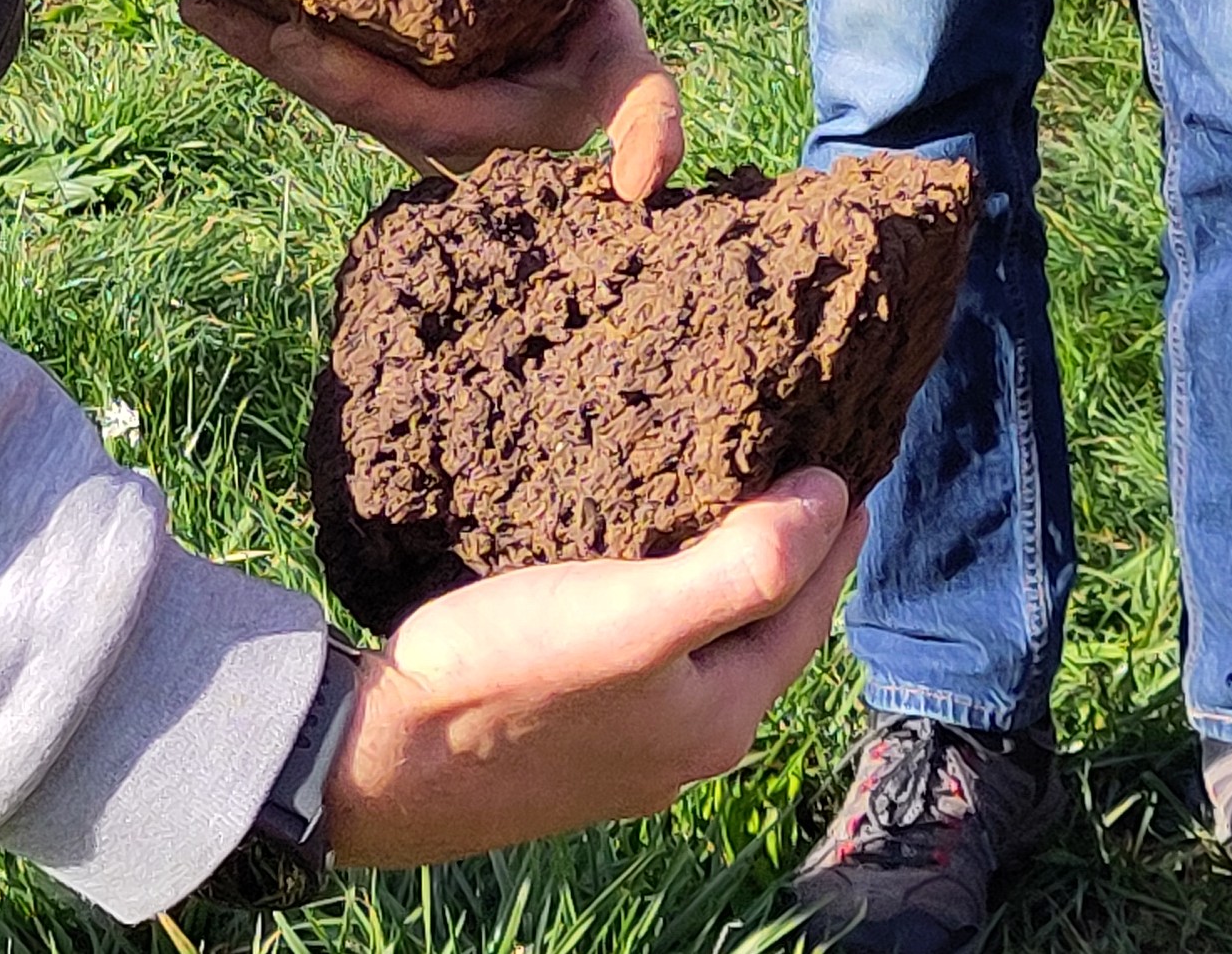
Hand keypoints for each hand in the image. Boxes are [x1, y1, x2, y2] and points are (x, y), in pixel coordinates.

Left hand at [181, 0, 674, 195]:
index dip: (645, 132)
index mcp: (593, 51)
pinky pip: (324, 78)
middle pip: (450, 119)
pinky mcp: (380, 94)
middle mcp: (517, 98)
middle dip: (372, 87)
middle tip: (303, 45)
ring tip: (218, 13)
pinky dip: (265, 40)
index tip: (637, 175)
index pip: (636, 97)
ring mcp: (443, 110)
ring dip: (294, 64)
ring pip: (368, 105)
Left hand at [182, 0, 683, 201]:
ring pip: (320, 82)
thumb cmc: (603, 37)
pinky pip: (316, 61)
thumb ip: (646, 116)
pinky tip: (204, 1)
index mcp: (493, 134)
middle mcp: (436, 135)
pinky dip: (258, 34)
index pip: (413, 111)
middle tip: (216, 7)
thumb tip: (637, 189)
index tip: (294, 35)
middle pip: (346, 100)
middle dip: (278, 59)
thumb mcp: (631, 68)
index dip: (351, 79)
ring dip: (253, 45)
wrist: (583, 20)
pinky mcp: (378, 82)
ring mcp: (401, 111)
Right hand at [327, 473, 865, 865]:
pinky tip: (629, 574)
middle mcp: (686, 742)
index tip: (848, 469)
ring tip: (722, 512)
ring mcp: (627, 747)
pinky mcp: (570, 734)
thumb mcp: (638, 613)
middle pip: (761, 633)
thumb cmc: (510, 674)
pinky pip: (650, 658)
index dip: (831, 538)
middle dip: (788, 561)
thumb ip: (744, 565)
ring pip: (705, 647)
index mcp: (719, 715)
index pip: (805, 611)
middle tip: (798, 482)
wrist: (382, 762)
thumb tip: (830, 497)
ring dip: (726, 582)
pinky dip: (666, 606)